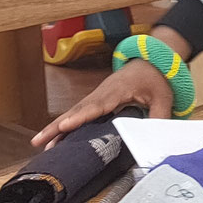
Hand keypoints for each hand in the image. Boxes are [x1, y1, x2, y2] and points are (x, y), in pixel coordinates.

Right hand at [30, 26, 190, 147]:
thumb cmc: (156, 77)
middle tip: (39, 141)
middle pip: (77, 110)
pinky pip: (78, 112)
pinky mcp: (96, 99)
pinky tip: (56, 137)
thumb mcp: (163, 97)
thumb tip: (154, 138)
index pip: (96, 106)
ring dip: (56, 127)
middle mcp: (102, 92)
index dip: (80, 117)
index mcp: (117, 90)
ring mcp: (97, 95)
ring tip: (40, 143)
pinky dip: (65, 124)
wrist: (151, 59)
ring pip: (73, 112)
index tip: (63, 126)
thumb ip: (159, 117)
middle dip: (57, 126)